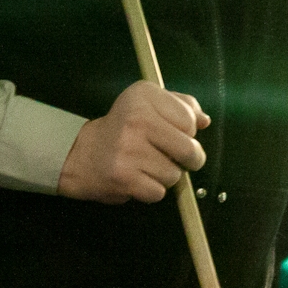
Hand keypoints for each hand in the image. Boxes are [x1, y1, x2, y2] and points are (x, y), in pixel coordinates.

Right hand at [57, 81, 208, 202]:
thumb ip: (181, 106)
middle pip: (189, 149)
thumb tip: (205, 121)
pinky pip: (159, 192)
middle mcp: (136, 119)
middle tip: (179, 159)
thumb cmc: (123, 128)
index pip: (190, 121)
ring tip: (148, 166)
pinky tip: (138, 178)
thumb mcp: (148, 103)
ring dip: (167, 175)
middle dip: (190, 159)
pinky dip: (152, 190)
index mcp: (144, 94)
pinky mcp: (124, 177)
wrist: (81, 154)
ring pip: (175, 174)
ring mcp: (129, 149)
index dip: (189, 132)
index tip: (175, 134)